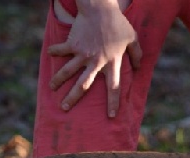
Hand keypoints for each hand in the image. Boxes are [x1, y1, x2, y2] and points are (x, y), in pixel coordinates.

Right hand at [47, 0, 141, 115]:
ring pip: (68, 71)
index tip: (111, 116)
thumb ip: (136, 54)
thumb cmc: (118, 23)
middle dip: (73, 98)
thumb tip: (139, 67)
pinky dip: (55, 51)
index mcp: (112, 63)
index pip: (114, 88)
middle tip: (65, 108)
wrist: (100, 9)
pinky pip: (62, 50)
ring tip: (52, 88)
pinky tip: (50, 53)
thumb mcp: (132, 38)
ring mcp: (82, 54)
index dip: (113, 103)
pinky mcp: (73, 44)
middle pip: (84, 85)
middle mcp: (96, 62)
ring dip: (58, 80)